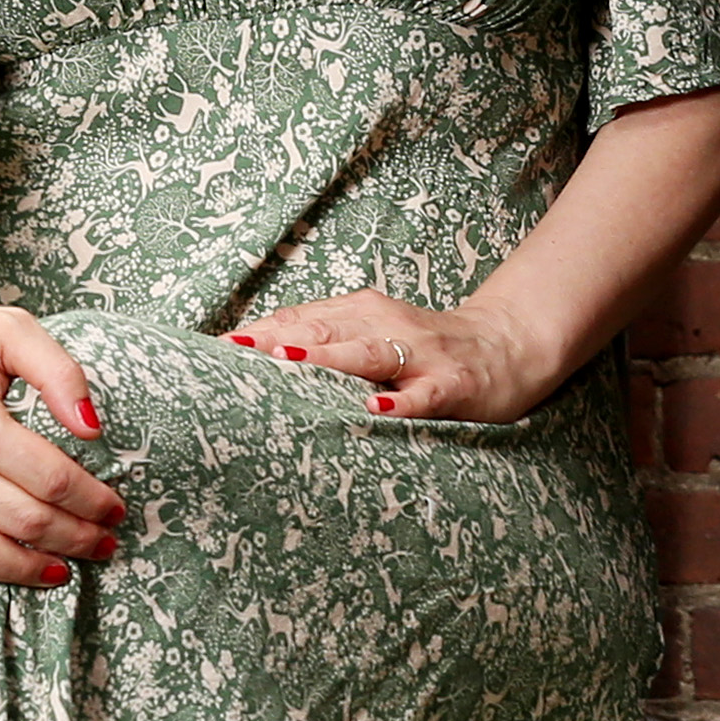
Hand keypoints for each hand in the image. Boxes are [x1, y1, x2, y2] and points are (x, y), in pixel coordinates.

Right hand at [0, 299, 120, 610]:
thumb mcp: (12, 331)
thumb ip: (60, 374)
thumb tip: (93, 428)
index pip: (50, 479)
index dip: (92, 500)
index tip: (115, 509)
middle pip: (21, 520)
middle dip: (74, 538)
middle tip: (102, 543)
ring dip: (25, 569)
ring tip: (62, 571)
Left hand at [227, 289, 557, 423]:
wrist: (506, 347)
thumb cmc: (424, 349)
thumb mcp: (372, 337)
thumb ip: (323, 342)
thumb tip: (254, 356)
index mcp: (360, 312)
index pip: (299, 318)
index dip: (257, 333)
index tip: (212, 351)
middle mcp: (385, 324)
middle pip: (323, 329)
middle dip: (275, 341)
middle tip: (232, 356)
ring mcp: (419, 353)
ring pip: (366, 354)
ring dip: (326, 357)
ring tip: (287, 363)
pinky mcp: (452, 383)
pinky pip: (422, 394)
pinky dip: (399, 400)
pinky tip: (375, 408)